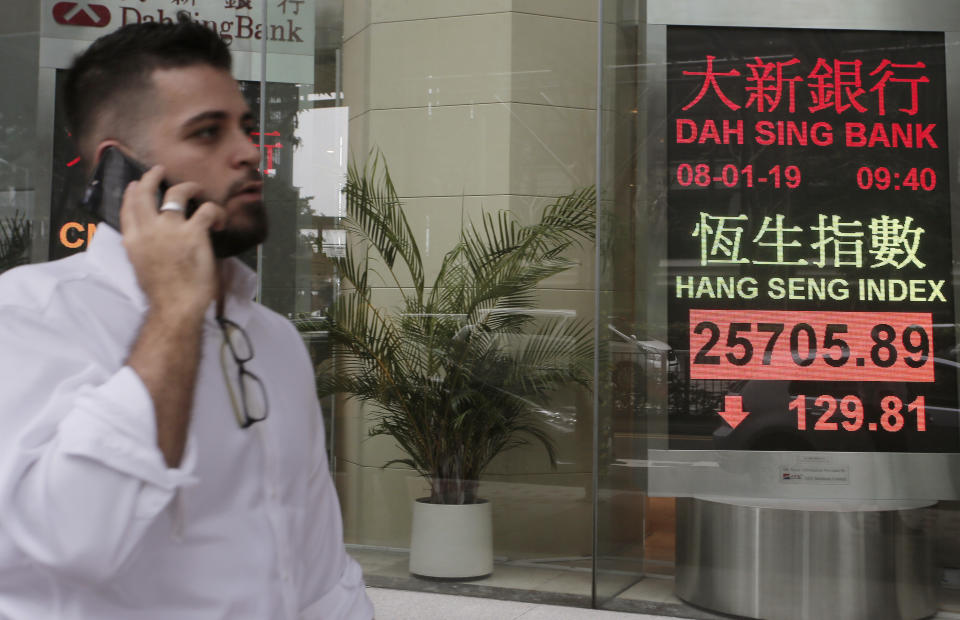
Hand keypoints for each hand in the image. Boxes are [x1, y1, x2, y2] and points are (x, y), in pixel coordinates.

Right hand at [119, 165, 226, 317]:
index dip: (131, 194)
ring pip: (176, 194)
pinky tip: (221, 220)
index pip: (127, 209)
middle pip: (144, 194)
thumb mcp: (142, 268)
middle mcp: (147, 230)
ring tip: (196, 188)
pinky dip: (217, 212)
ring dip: (188, 187)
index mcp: (132, 241)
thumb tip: (155, 243)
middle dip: (151, 178)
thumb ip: (144, 250)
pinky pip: (207, 210)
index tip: (134, 185)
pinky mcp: (193, 232)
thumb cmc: (163, 295)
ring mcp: (170, 228)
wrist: (175, 305)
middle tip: (159, 170)